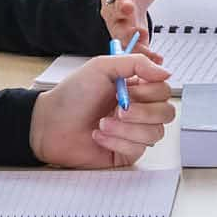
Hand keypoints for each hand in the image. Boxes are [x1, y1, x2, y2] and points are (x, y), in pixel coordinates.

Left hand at [29, 49, 174, 167]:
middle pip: (167, 113)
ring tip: (102, 123)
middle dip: (142, 112)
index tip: (131, 89)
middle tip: (118, 108)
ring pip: (155, 133)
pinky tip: (99, 136)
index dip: (151, 91)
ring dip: (126, 128)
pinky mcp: (126, 152)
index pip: (164, 90)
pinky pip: (138, 149)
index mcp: (137, 88)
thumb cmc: (73, 95)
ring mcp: (134, 132)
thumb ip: (136, 63)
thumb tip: (166, 72)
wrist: (50, 125)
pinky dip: (117, 141)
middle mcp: (139, 110)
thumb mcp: (102, 67)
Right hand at [94, 0, 189, 48]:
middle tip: (129, 6)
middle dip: (119, 6)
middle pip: (109, 7)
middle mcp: (112, 5)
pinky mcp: (129, 38)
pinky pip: (133, 48)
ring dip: (127, 33)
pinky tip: (155, 56)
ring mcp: (119, 23)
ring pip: (118, 30)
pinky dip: (144, 52)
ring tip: (139, 34)